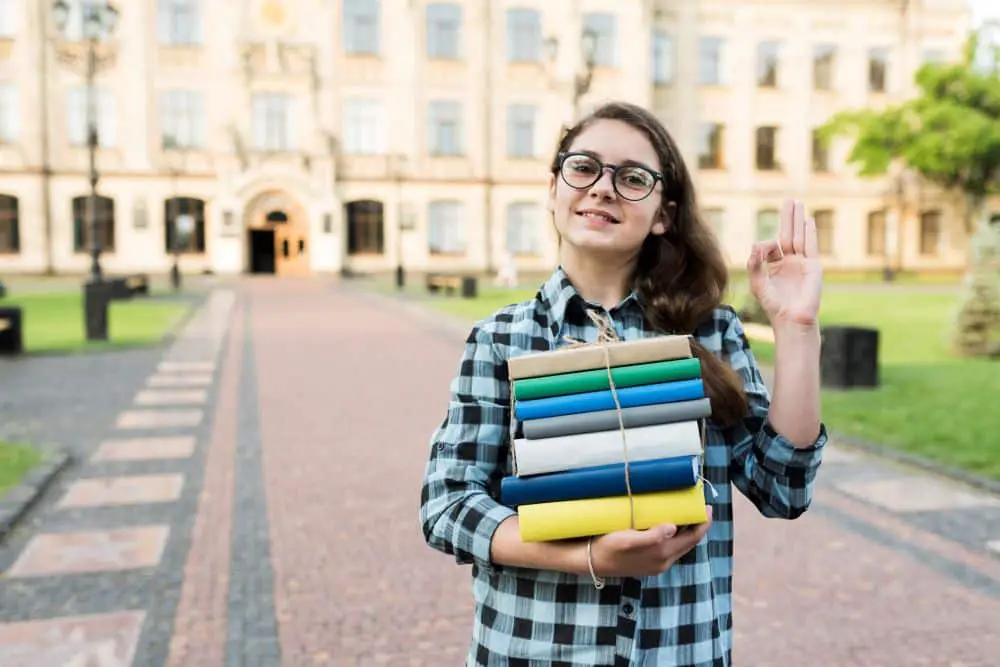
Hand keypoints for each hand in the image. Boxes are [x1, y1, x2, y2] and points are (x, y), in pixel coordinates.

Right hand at [589, 506, 712, 577]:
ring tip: (688, 513)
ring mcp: (656, 563)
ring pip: (680, 545)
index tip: (707, 507)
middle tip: (700, 507)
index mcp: (661, 555)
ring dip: (688, 531)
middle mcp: (663, 562)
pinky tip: (671, 525)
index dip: (702, 524)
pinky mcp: (649, 562)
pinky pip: (671, 547)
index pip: (691, 539)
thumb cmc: (608, 547)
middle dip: (697, 526)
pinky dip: (677, 535)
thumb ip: (652, 536)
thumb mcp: (627, 539)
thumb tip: (673, 527)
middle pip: (689, 543)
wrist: (592, 561)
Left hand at [747, 199, 822, 327]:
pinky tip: (808, 220)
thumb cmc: (774, 306)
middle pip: (789, 234)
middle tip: (789, 199)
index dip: (765, 246)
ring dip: (798, 219)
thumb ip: (754, 264)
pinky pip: (810, 246)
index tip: (760, 252)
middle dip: (788, 217)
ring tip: (798, 202)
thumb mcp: (757, 283)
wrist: (791, 319)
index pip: (772, 246)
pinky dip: (809, 233)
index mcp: (776, 266)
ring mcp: (802, 263)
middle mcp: (790, 262)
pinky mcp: (812, 266)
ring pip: (800, 236)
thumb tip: (755, 245)